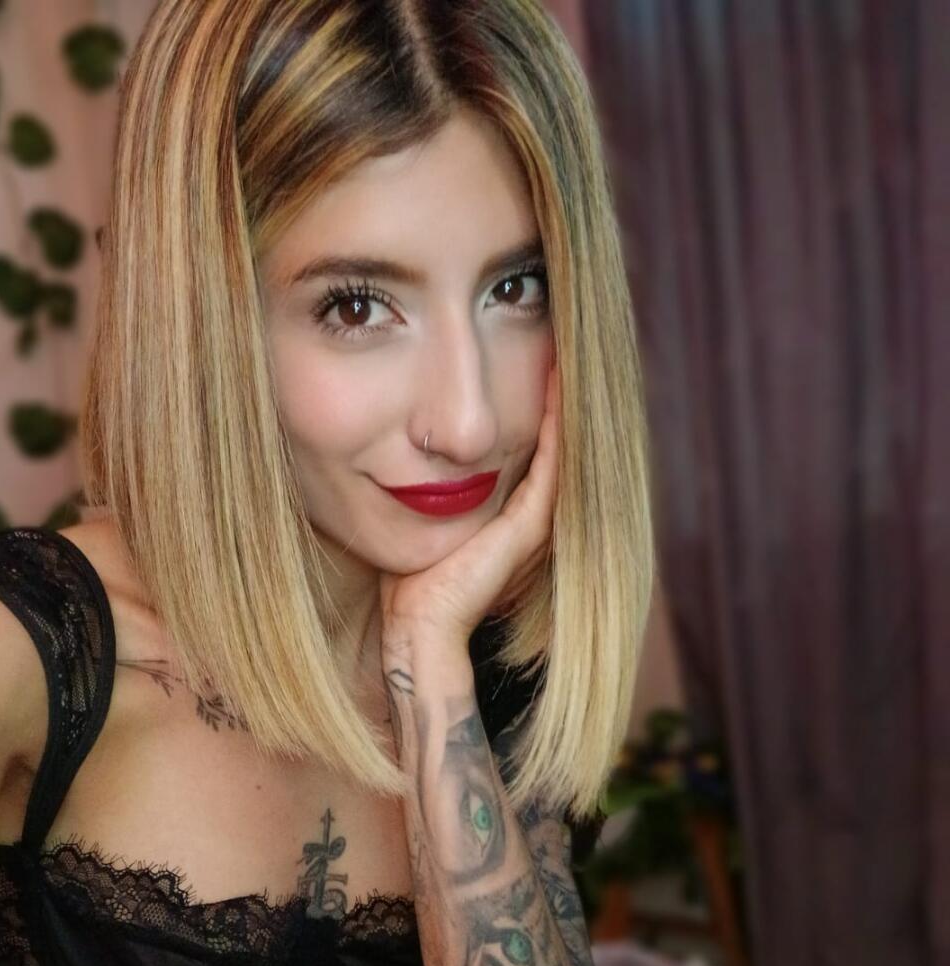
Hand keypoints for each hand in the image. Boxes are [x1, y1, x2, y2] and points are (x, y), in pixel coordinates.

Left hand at [378, 362, 559, 648]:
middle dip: (553, 391)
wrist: (417, 628)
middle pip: (552, 440)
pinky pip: (552, 460)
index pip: (529, 444)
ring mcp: (535, 522)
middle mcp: (528, 515)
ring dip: (560, 397)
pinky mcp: (530, 527)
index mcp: (507, 512)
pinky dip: (555, 420)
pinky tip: (552, 378)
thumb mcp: (414, 516)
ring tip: (562, 346)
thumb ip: (419, 483)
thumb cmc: (405, 581)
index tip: (529, 349)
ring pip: (560, 446)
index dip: (532, 399)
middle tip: (558, 336)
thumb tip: (402, 446)